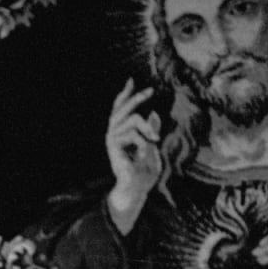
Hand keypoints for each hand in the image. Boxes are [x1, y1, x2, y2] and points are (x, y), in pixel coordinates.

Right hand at [104, 79, 163, 234]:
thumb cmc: (144, 171)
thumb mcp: (153, 147)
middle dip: (136, 98)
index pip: (121, 109)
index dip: (126, 95)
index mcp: (122, 132)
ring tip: (155, 139)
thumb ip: (151, 131)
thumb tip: (153, 114)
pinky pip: (132, 133)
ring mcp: (112, 139)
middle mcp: (114, 133)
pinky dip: (143, 140)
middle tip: (150, 91)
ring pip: (132, 119)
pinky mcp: (113, 145)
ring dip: (147, 128)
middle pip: (122, 108)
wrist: (136, 188)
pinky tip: (144, 149)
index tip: (131, 80)